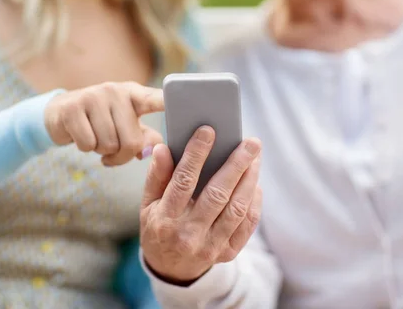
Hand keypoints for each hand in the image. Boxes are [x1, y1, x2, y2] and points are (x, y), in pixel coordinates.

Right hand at [44, 82, 163, 166]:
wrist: (60, 113)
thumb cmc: (102, 123)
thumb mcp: (126, 126)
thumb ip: (145, 137)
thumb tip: (153, 149)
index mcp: (134, 94)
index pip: (156, 98)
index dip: (170, 101)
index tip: (191, 101)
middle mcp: (115, 90)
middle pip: (131, 140)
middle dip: (122, 156)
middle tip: (112, 155)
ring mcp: (93, 96)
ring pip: (109, 145)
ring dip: (103, 152)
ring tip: (98, 142)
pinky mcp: (72, 107)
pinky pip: (88, 144)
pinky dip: (86, 149)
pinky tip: (82, 138)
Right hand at [140, 126, 261, 283]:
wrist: (170, 270)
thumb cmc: (158, 227)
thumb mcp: (147, 204)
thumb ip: (156, 176)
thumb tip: (164, 148)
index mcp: (165, 219)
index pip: (183, 182)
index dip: (196, 154)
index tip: (208, 131)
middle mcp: (189, 235)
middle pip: (217, 194)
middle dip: (236, 165)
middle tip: (250, 142)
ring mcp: (210, 247)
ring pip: (237, 209)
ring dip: (249, 180)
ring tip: (255, 158)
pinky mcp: (227, 253)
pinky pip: (247, 225)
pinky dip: (254, 202)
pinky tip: (255, 183)